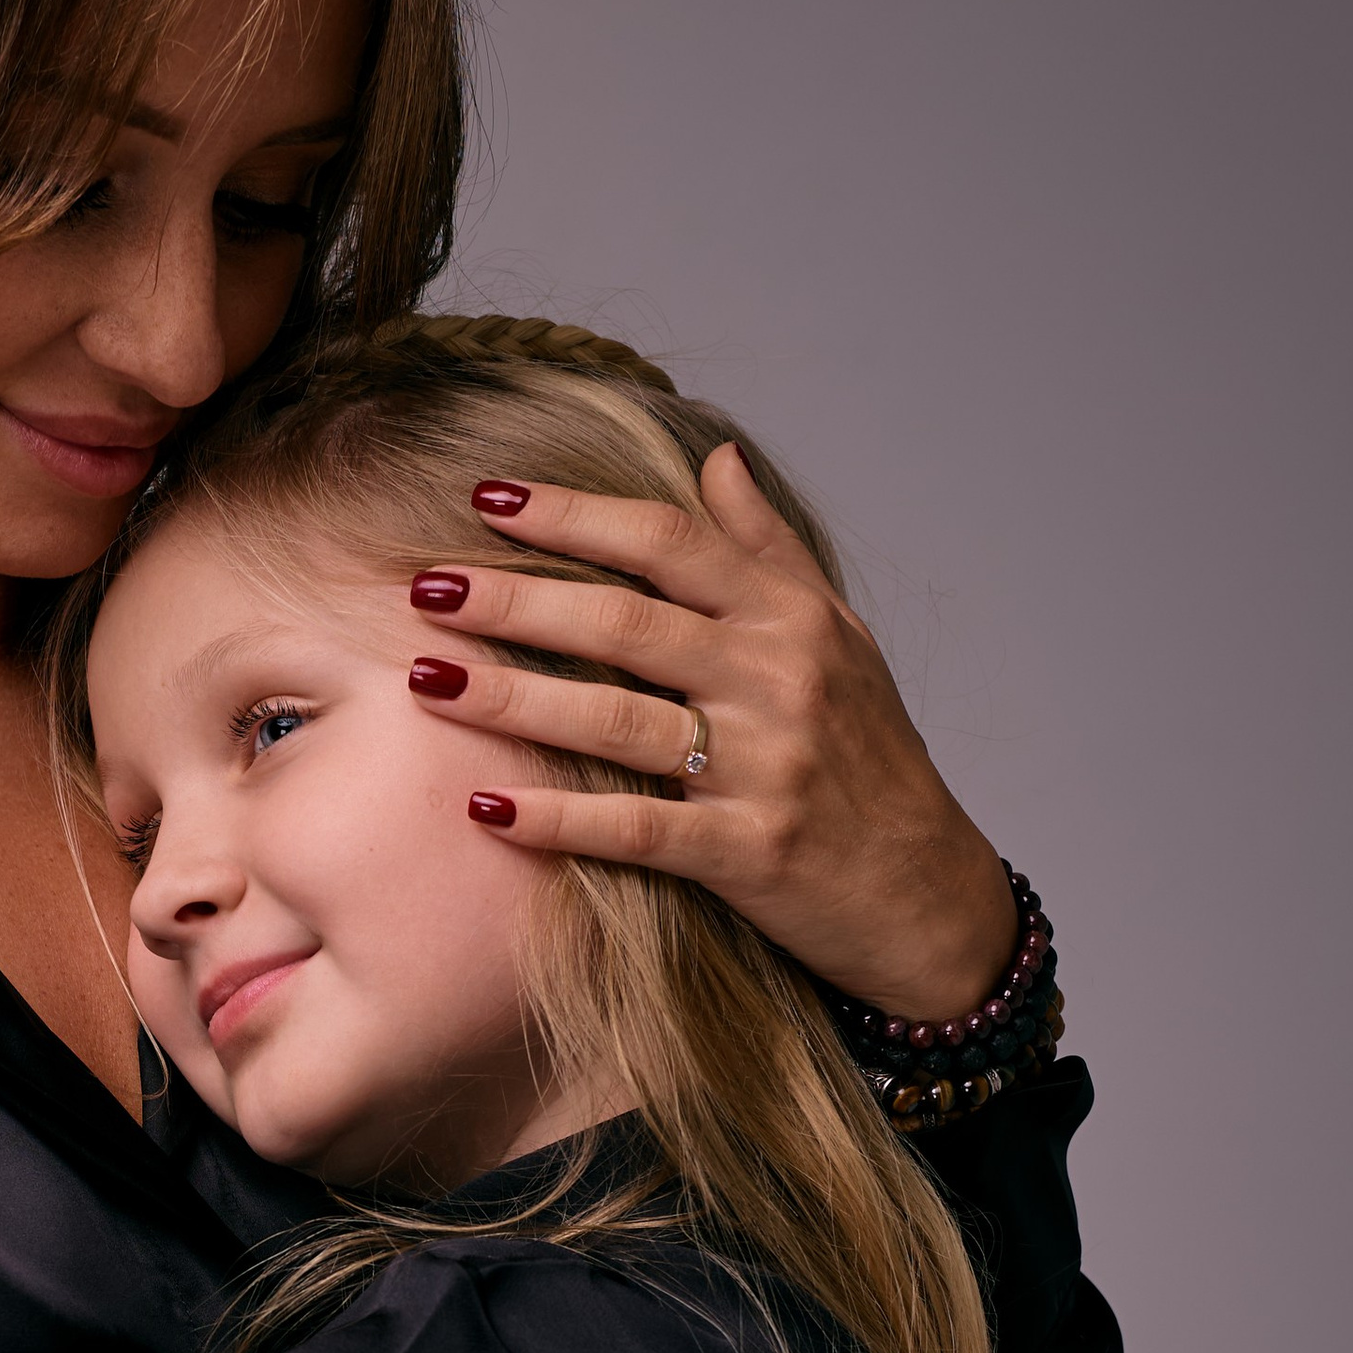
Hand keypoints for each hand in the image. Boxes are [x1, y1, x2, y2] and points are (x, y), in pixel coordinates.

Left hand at [407, 446, 1015, 1014]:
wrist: (927, 895)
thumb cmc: (870, 758)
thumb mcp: (839, 638)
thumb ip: (769, 548)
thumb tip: (718, 457)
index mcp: (789, 618)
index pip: (667, 542)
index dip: (572, 515)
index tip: (485, 497)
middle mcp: (778, 680)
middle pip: (624, 622)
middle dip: (514, 599)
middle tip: (425, 585)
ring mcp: (764, 768)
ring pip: (616, 720)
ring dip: (513, 699)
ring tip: (426, 678)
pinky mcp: (749, 854)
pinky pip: (636, 831)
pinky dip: (559, 820)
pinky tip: (486, 808)